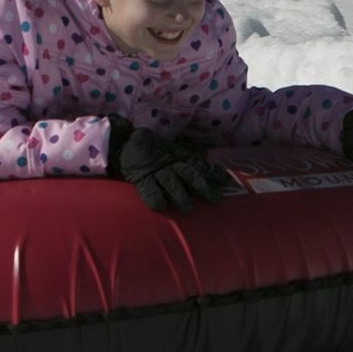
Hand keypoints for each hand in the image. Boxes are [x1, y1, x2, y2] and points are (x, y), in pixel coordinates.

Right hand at [108, 118, 230, 211]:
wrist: (124, 143)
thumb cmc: (150, 148)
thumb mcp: (172, 148)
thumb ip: (188, 153)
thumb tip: (204, 154)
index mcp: (180, 158)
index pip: (201, 166)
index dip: (215, 174)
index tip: (229, 183)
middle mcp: (171, 164)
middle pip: (190, 175)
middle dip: (204, 187)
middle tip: (215, 199)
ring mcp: (156, 171)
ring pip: (171, 183)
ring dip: (180, 195)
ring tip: (188, 208)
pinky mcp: (141, 178)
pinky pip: (148, 189)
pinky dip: (155, 197)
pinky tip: (161, 206)